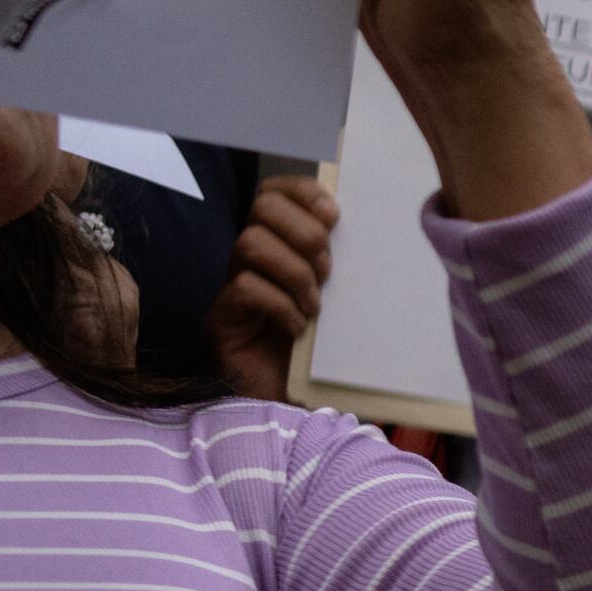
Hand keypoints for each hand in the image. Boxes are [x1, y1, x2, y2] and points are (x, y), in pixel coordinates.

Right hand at [206, 181, 341, 403]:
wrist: (275, 398)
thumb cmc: (308, 347)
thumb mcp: (329, 299)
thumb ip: (335, 266)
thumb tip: (371, 234)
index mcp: (274, 246)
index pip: (273, 192)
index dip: (301, 192)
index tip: (333, 214)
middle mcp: (246, 258)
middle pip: (261, 207)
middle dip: (304, 232)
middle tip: (327, 271)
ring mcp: (229, 284)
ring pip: (250, 243)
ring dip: (294, 272)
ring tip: (314, 304)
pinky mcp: (220, 316)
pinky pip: (244, 288)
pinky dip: (280, 305)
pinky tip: (297, 328)